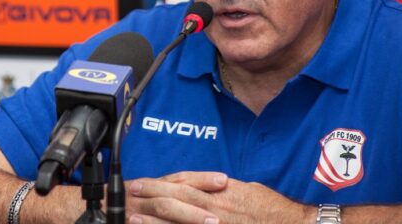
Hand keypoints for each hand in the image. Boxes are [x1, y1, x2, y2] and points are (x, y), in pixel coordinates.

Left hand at [126, 171, 312, 223]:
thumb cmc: (273, 210)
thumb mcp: (246, 191)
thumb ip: (223, 190)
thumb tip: (209, 187)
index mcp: (220, 191)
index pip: (183, 183)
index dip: (161, 183)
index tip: (143, 182)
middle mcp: (215, 207)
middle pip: (175, 199)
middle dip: (150, 196)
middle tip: (128, 194)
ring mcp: (214, 223)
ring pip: (179, 220)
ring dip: (154, 220)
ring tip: (133, 218)